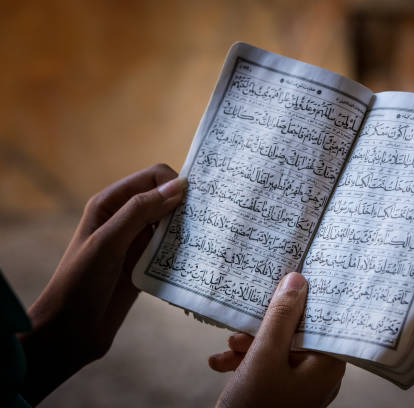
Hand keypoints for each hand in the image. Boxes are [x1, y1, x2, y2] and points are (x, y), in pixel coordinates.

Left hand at [18, 163, 186, 404]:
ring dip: (188, 228)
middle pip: (166, 198)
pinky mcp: (146, 264)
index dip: (175, 184)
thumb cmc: (80, 281)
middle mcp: (125, 218)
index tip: (197, 202)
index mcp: (111, 203)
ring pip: (172, 224)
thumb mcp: (109, 241)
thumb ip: (140, 211)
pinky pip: (172, 248)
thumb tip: (180, 186)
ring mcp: (137, 242)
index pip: (153, 178)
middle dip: (187, 205)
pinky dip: (185, 249)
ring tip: (208, 238)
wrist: (70, 331)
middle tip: (210, 219)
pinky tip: (197, 257)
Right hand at [209, 272, 345, 407]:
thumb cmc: (256, 406)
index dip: (308, 298)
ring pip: (278, 349)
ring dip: (250, 345)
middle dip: (265, 327)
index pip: (324, 319)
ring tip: (228, 347)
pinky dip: (247, 362)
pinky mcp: (281, 392)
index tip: (293, 278)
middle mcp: (318, 373)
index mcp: (326, 363)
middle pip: (296, 332)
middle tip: (244, 323)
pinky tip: (222, 363)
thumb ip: (281, 316)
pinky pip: (268, 367)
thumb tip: (297, 280)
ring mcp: (300, 385)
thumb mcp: (264, 355)